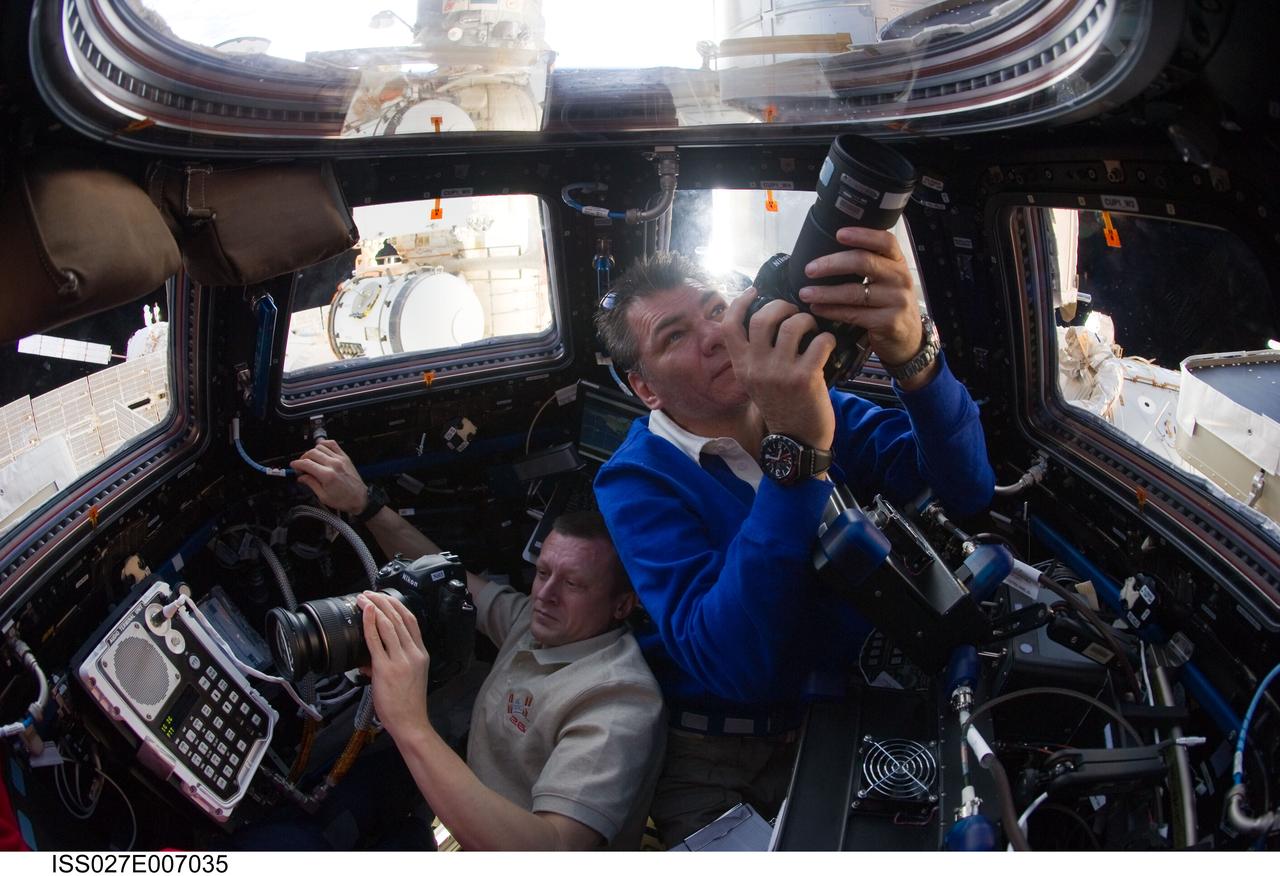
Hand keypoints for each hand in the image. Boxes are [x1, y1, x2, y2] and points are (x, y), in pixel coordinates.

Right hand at [290, 439, 367, 513]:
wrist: (360, 498)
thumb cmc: (343, 500)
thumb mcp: (323, 496)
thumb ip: (311, 484)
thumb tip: (301, 477)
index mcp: (327, 475)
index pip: (307, 464)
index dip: (297, 464)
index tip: (293, 466)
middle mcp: (333, 464)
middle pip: (312, 453)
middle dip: (303, 458)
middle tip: (301, 466)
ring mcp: (340, 459)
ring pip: (321, 447)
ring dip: (312, 452)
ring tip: (310, 460)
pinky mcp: (345, 457)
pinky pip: (333, 444)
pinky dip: (324, 444)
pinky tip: (320, 450)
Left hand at [359, 590, 429, 740]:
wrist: (410, 722)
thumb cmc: (408, 703)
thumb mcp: (408, 677)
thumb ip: (391, 663)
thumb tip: (368, 658)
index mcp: (420, 654)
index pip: (411, 622)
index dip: (397, 606)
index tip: (385, 597)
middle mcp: (413, 653)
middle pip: (398, 619)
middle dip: (383, 601)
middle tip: (370, 593)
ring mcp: (400, 660)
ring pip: (388, 625)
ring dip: (375, 608)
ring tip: (364, 599)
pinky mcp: (386, 668)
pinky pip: (376, 640)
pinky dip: (370, 624)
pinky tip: (366, 613)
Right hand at [723, 288, 836, 450]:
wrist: (796, 441)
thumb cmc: (782, 407)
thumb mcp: (757, 382)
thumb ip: (756, 355)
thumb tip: (768, 320)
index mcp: (742, 366)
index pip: (729, 326)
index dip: (740, 302)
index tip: (753, 291)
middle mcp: (756, 368)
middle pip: (761, 317)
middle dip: (780, 305)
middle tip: (793, 311)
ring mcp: (780, 373)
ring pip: (791, 325)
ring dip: (806, 320)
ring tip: (812, 328)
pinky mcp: (804, 378)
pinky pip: (818, 342)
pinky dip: (826, 338)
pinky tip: (827, 345)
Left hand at [798, 227, 923, 366]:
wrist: (907, 338)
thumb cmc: (889, 304)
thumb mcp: (887, 280)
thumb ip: (868, 266)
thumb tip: (827, 256)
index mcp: (897, 263)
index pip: (885, 241)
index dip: (862, 235)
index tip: (839, 234)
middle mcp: (900, 278)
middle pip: (864, 262)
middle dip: (832, 264)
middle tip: (810, 269)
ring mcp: (896, 301)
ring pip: (855, 292)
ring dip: (825, 292)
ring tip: (805, 293)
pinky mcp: (888, 322)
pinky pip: (853, 314)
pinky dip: (832, 311)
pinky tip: (818, 309)